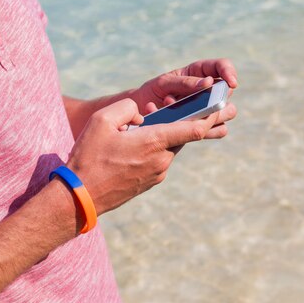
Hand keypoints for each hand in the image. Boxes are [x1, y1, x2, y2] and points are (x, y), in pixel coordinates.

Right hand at [66, 98, 220, 214]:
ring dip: (162, 138)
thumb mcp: (101, 121)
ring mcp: (156, 174)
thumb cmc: (89, 157)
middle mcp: (161, 160)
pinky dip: (152, 151)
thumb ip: (126, 108)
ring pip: (167, 149)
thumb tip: (141, 114)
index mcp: (154, 142)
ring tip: (141, 131)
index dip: (211, 116)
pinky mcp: (148, 184)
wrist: (80, 197)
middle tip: (192, 110)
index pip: (195, 129)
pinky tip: (132, 149)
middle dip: (186, 123)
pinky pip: (157, 161)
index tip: (222, 106)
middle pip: (182, 137)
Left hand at [135, 58, 237, 138]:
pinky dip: (206, 131)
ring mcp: (206, 109)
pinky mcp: (203, 125)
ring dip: (211, 116)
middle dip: (218, 99)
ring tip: (187, 116)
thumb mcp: (164, 83)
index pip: (222, 66)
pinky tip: (187, 128)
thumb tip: (209, 83)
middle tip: (198, 104)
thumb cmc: (151, 92)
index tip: (232, 83)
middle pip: (227, 93)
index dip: (229, 73)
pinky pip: (217, 130)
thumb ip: (185, 82)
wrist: (139, 113)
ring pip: (227, 113)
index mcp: (198, 73)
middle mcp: (206, 90)